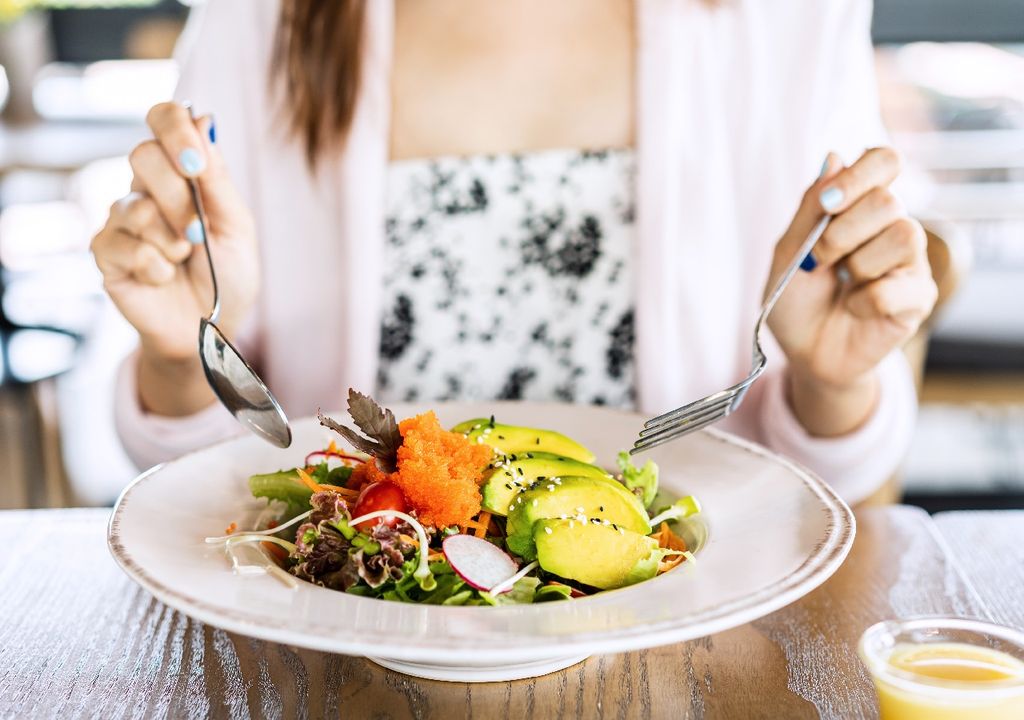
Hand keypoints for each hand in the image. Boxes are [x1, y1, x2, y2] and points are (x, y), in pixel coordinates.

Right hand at [91, 102, 258, 413]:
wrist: (210, 328)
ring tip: (185, 259)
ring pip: (133, 204)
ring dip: (171, 238)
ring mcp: (121, 217)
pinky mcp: (105, 251)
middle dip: (179, 198)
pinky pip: (124, 245)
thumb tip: (203, 117)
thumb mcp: (236, 226)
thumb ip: (217, 177)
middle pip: (142, 155)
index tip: (196, 162)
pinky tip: (164, 277)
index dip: (175, 128)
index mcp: (182, 171)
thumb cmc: (228, 276)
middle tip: (199, 233)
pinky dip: (155, 266)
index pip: (163, 119)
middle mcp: (146, 186)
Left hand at [767, 148, 936, 434]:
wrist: (804, 352)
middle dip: (842, 232)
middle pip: (889, 200)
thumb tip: (834, 156)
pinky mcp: (919, 298)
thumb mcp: (789, 251)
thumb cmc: (796, 300)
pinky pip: (898, 287)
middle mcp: (892, 226)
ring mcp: (910, 262)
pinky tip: (855, 308)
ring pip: (906, 235)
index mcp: (860, 207)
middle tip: (821, 259)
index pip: (883, 161)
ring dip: (858, 263)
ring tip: (843, 283)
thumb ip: (810, 207)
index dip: (860, 174)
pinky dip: (865, 300)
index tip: (828, 202)